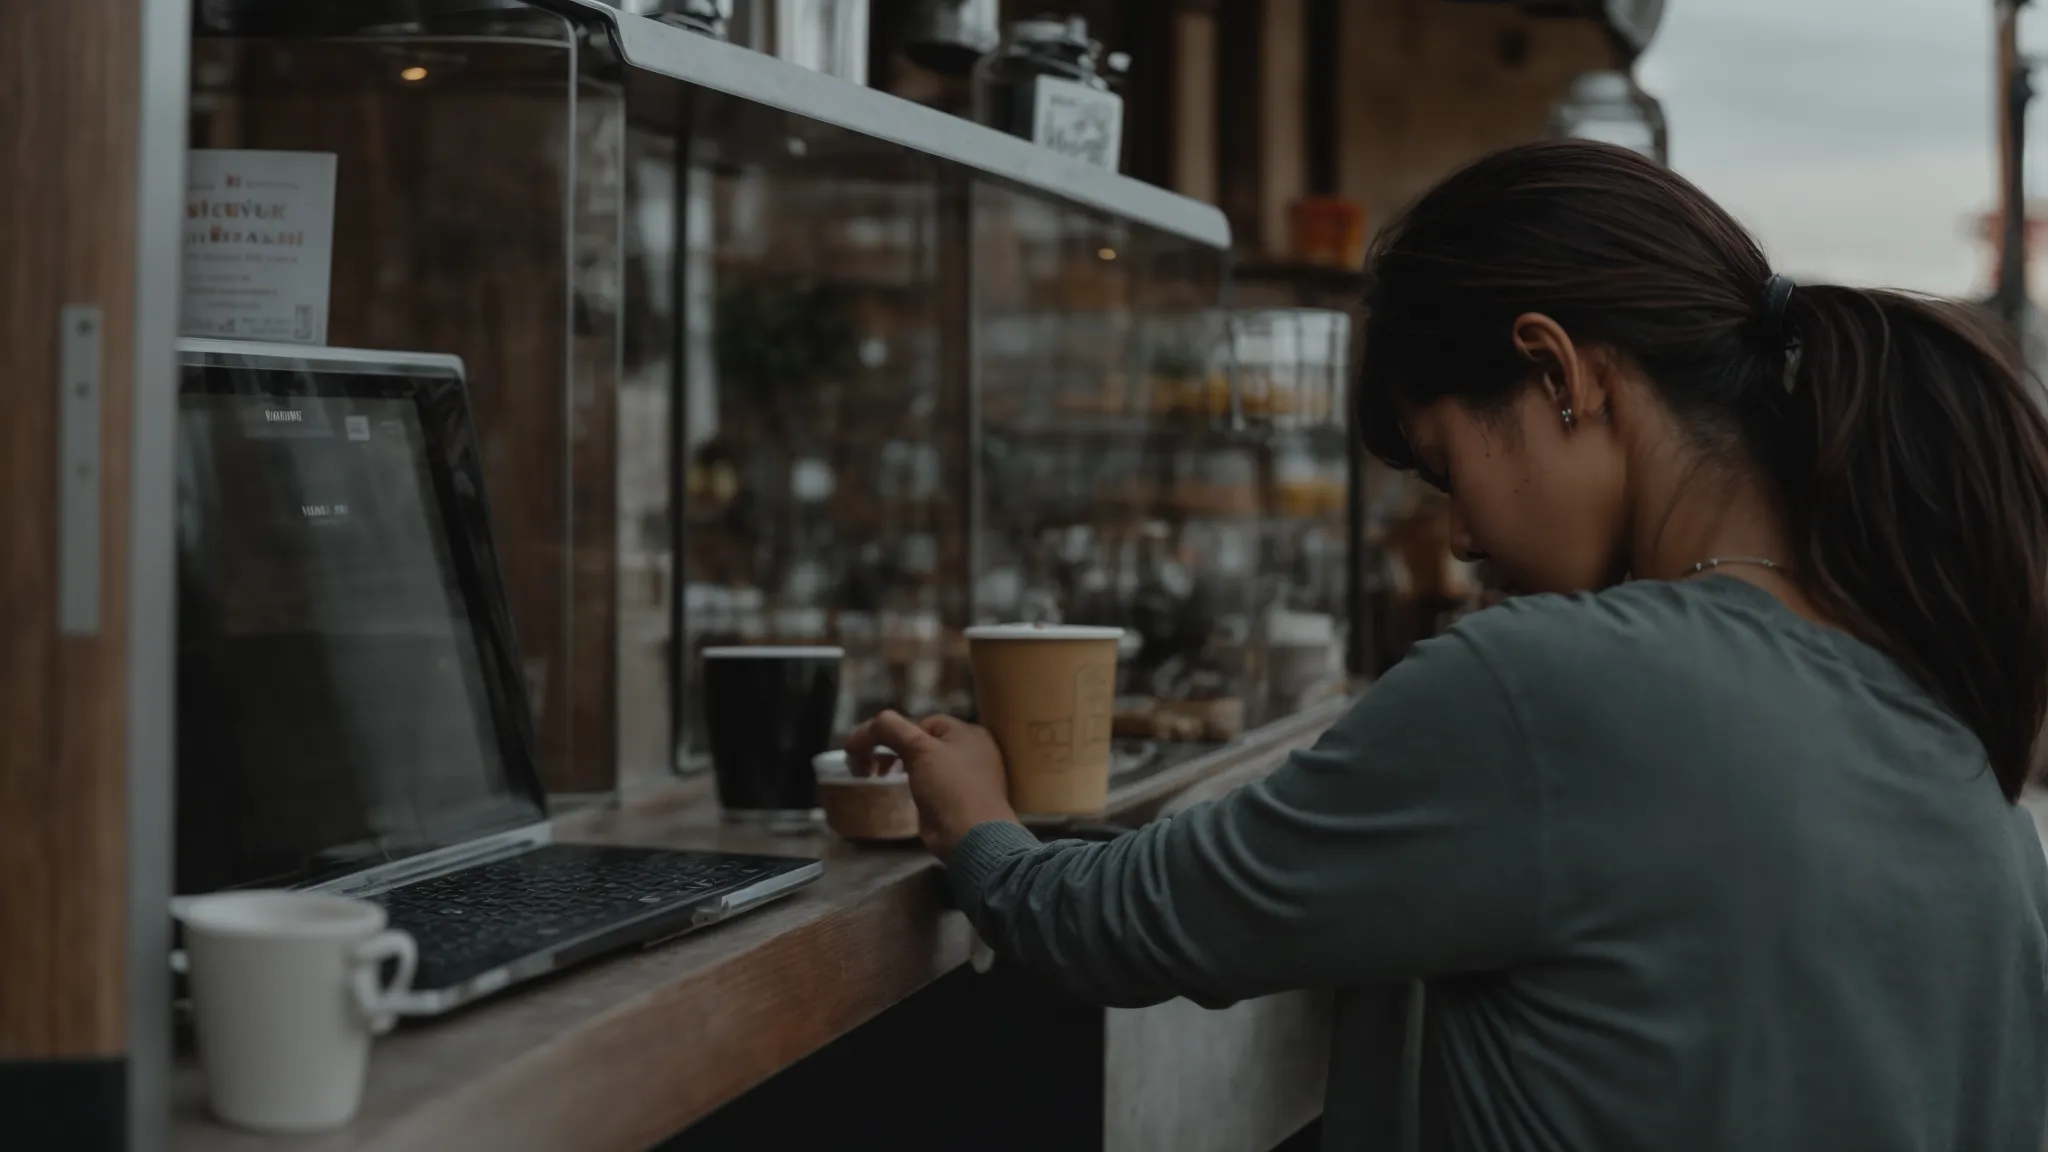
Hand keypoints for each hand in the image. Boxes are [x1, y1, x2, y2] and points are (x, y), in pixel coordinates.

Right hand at [844, 711, 1017, 856]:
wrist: (970, 837)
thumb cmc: (949, 787)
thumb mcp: (919, 749)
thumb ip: (891, 729)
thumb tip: (868, 726)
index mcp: (968, 733)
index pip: (923, 723)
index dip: (896, 733)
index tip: (873, 749)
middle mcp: (971, 751)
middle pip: (923, 741)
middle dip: (894, 749)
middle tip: (871, 765)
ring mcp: (966, 777)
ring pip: (925, 762)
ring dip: (900, 765)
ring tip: (879, 776)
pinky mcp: (957, 800)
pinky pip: (930, 783)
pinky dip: (913, 783)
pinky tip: (901, 791)